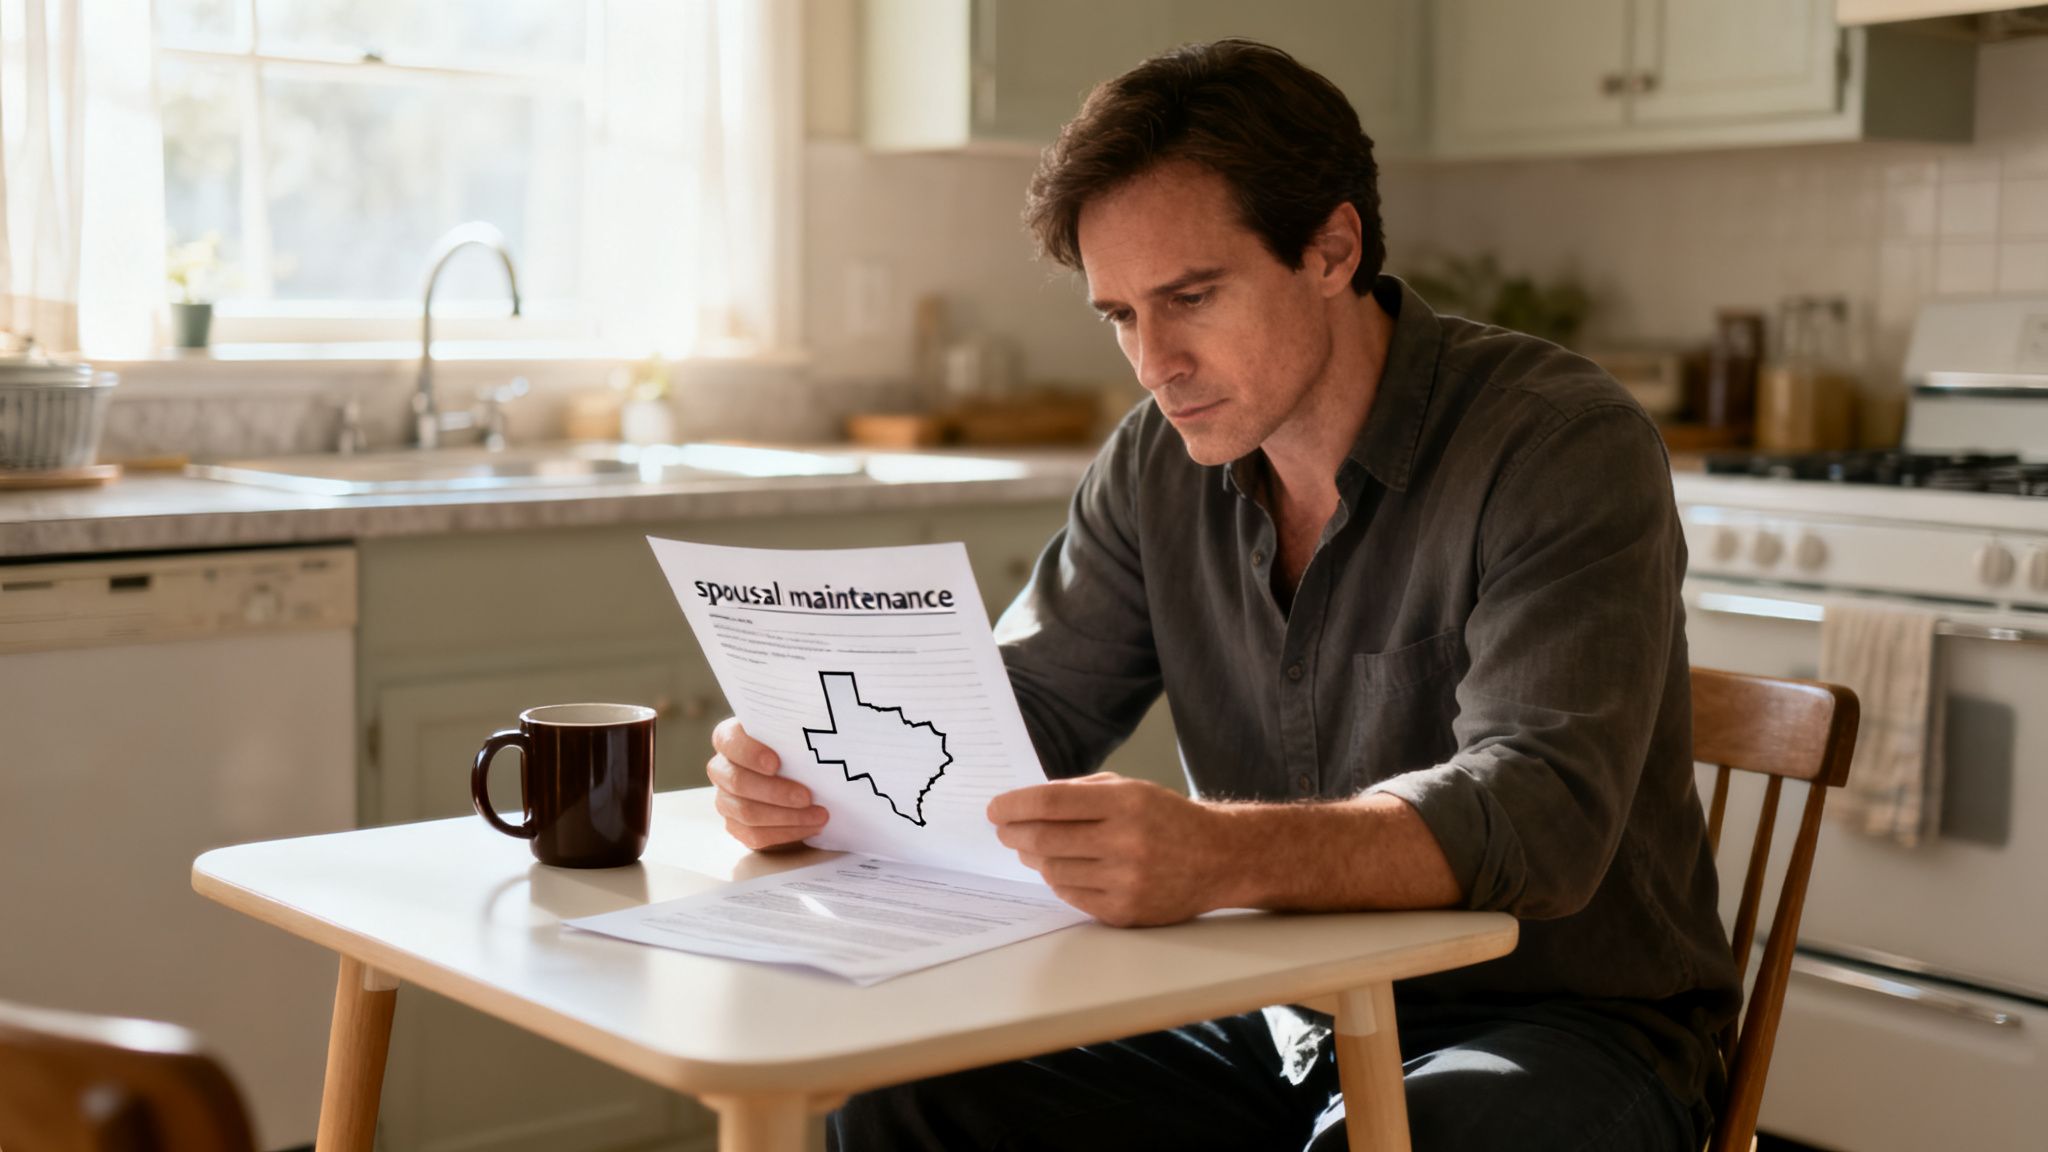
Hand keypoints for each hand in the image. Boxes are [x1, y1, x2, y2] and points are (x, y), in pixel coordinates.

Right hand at [707, 717, 826, 850]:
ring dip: (786, 817)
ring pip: (746, 813)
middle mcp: (722, 768)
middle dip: (775, 792)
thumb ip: (801, 722)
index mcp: (731, 738)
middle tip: (807, 796)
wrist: (805, 778)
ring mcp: (726, 799)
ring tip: (818, 815)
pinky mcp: (737, 825)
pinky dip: (786, 833)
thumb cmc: (801, 748)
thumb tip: (816, 716)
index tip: (776, 763)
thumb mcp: (800, 730)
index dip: (749, 752)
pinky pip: (755, 835)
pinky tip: (810, 827)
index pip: (729, 740)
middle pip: (737, 782)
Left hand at [988, 773, 1228, 926]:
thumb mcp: (1131, 789)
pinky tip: (1059, 868)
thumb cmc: (1167, 819)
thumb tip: (1025, 804)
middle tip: (1003, 829)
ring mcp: (1126, 881)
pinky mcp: (1124, 912)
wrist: (1218, 859)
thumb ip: (1080, 791)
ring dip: (1034, 857)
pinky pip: (1071, 896)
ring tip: (1031, 848)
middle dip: (1014, 833)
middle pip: (1045, 839)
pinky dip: (1057, 880)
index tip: (995, 808)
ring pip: (1053, 870)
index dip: (1016, 804)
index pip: (1053, 802)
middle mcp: (1126, 842)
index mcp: (1126, 803)